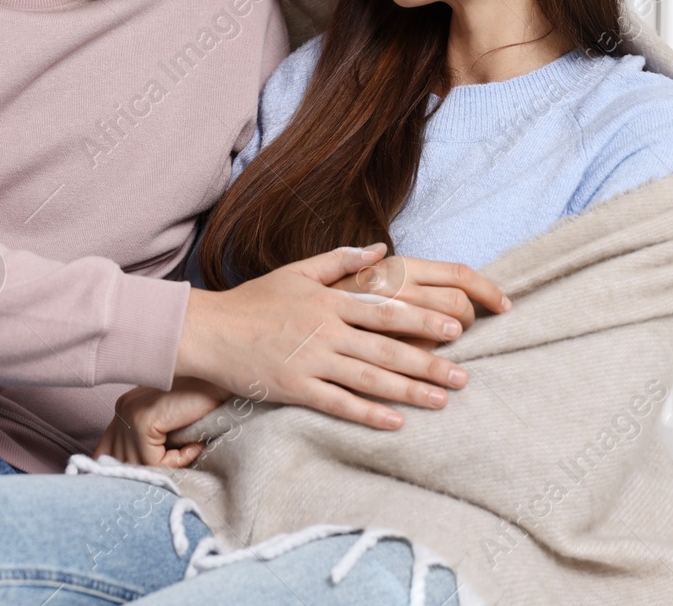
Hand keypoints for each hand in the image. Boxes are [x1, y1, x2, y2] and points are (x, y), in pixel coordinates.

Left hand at [95, 379, 229, 467]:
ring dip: (168, 465)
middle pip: (120, 460)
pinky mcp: (143, 421)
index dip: (127, 465)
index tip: (151, 469)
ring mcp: (130, 413)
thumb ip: (153, 442)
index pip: (107, 450)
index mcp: (124, 408)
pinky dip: (178, 460)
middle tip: (179, 459)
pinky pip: (154, 461)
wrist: (222, 383)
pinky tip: (194, 444)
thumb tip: (137, 471)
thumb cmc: (204, 404)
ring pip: (138, 464)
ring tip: (191, 448)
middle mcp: (122, 408)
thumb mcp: (172, 427)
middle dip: (148, 469)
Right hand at [176, 243, 499, 431]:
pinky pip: (339, 404)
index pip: (387, 310)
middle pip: (387, 347)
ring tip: (443, 400)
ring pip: (370, 378)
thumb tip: (381, 248)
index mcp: (329, 300)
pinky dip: (368, 414)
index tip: (456, 328)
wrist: (208, 330)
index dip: (424, 319)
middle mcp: (325, 330)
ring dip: (410, 390)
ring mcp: (311, 360)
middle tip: (463, 374)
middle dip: (430, 361)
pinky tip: (396, 423)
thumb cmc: (253, 300)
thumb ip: (341, 260)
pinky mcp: (295, 388)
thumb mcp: (296, 270)